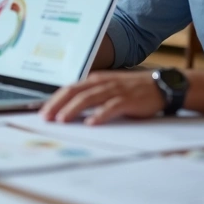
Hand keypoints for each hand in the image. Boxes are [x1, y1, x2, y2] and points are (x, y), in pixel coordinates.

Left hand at [39, 71, 165, 124]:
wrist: (160, 86)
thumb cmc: (131, 90)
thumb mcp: (107, 89)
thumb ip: (90, 95)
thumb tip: (68, 109)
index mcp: (94, 80)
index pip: (69, 88)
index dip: (54, 100)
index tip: (42, 112)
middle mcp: (102, 83)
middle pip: (74, 92)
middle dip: (57, 105)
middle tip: (46, 117)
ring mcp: (114, 90)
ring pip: (89, 98)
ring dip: (73, 109)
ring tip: (62, 119)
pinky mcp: (128, 100)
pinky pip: (111, 107)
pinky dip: (100, 115)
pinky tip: (91, 123)